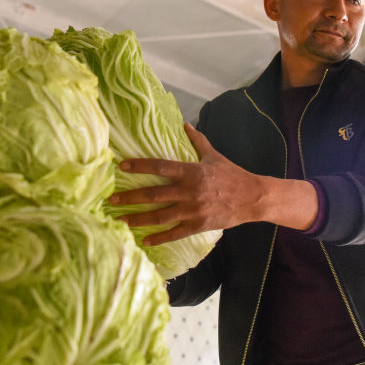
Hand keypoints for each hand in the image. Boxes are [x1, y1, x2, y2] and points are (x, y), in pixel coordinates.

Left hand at [108, 124, 270, 244]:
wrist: (253, 197)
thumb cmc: (232, 174)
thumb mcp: (214, 156)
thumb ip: (197, 141)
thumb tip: (185, 124)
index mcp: (191, 171)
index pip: (160, 166)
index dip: (139, 166)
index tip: (121, 166)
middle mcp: (189, 190)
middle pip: (153, 194)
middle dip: (130, 198)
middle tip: (111, 200)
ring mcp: (193, 209)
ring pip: (160, 216)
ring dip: (139, 219)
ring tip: (122, 220)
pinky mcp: (199, 225)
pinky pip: (175, 233)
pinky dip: (159, 238)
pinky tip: (144, 241)